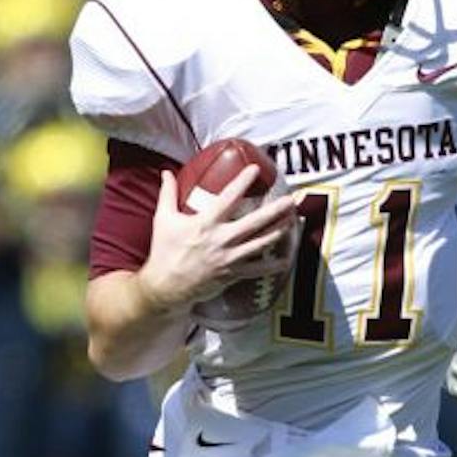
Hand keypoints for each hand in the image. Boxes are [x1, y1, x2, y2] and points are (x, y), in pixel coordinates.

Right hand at [138, 166, 296, 310]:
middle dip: (275, 210)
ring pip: (261, 243)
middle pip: (254, 222)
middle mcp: (221, 239)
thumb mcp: (163, 219)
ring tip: (293, 220)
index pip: (228, 198)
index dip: (243, 182)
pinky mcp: (232, 274)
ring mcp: (229, 258)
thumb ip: (167, 193)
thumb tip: (166, 172)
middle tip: (291, 200)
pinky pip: (257, 270)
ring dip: (279, 231)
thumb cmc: (164, 251)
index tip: (256, 170)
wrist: (166, 287)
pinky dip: (273, 266)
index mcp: (205, 223)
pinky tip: (287, 259)